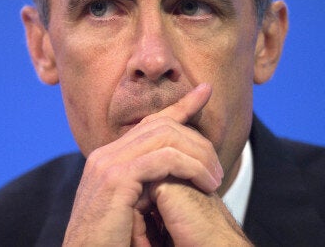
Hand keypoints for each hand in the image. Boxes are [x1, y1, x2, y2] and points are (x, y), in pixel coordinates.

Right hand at [63, 83, 248, 244]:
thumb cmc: (110, 241)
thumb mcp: (130, 209)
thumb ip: (144, 187)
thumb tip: (167, 180)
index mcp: (108, 158)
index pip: (149, 123)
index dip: (180, 105)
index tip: (204, 92)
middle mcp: (105, 154)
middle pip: (161, 126)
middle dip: (196, 139)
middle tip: (218, 167)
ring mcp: (108, 163)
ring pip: (165, 138)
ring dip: (198, 155)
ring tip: (216, 179)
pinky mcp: (116, 178)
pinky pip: (164, 159)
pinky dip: (191, 167)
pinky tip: (205, 183)